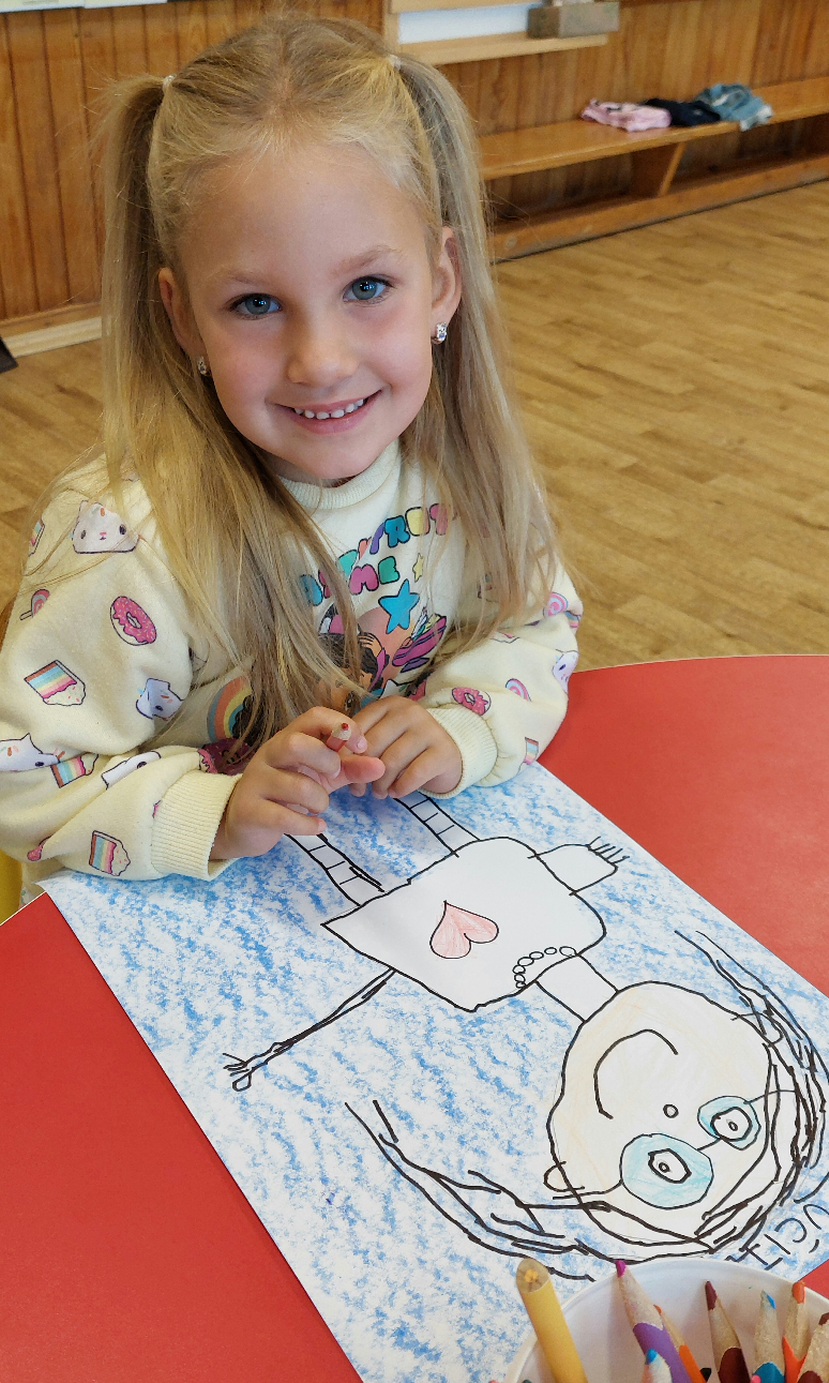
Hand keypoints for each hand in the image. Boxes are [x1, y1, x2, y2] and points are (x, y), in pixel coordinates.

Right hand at [211, 708, 383, 859]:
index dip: (342, 726)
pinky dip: (308, 824)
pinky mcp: (250, 811)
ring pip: (296, 785)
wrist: (243, 823)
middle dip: (325, 760)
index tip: (361, 746)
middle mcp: (269, 755)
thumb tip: (381, 766)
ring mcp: (257, 782)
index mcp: (289, 738)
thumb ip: (350, 768)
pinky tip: (316, 826)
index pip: (314, 715)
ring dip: (319, 800)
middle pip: (297, 743)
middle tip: (332, 776)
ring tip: (320, 808)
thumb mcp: (322, 777)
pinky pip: (284, 817)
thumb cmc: (287, 792)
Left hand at [351, 697, 461, 798]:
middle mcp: (408, 712)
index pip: (357, 728)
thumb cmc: (407, 748)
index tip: (345, 772)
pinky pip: (413, 775)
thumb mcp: (384, 739)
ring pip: (390, 763)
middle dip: (361, 772)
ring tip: (379, 793)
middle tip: (360, 790)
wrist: (449, 753)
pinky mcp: (443, 751)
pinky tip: (397, 792)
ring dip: (380, 785)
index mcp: (388, 705)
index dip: (346, 755)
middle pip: (372, 746)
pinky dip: (400, 789)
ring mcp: (428, 730)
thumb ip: (361, 745)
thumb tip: (337, 764)